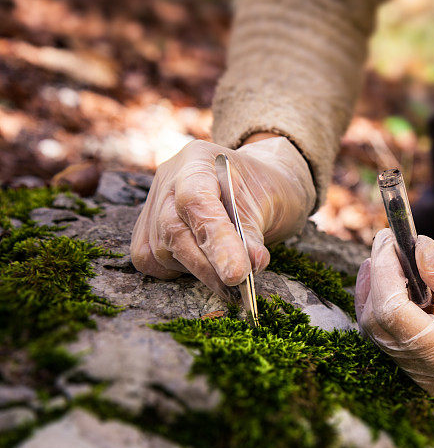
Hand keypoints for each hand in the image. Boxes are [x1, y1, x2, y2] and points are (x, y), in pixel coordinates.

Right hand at [131, 137, 314, 296]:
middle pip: (173, 230)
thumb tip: (248, 268)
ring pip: (160, 251)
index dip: (216, 241)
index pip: (197, 202)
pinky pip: (150, 260)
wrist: (254, 183)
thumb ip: (254, 236)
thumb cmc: (264, 189)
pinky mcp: (146, 228)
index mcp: (199, 161)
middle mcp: (168, 180)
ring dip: (197, 271)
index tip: (237, 274)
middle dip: (207, 266)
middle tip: (238, 286)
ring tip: (228, 277)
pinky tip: (204, 268)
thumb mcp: (273, 203)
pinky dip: (177, 271)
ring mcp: (153, 203)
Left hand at [355, 229, 433, 422]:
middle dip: (376, 278)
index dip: (384, 272)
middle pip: (376, 323)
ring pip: (377, 331)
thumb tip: (419, 245)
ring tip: (389, 256)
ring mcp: (420, 375)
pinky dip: (387, 304)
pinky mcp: (420, 368)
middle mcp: (425, 372)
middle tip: (388, 242)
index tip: (390, 238)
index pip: (393, 313)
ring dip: (376, 290)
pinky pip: (390, 335)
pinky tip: (398, 281)